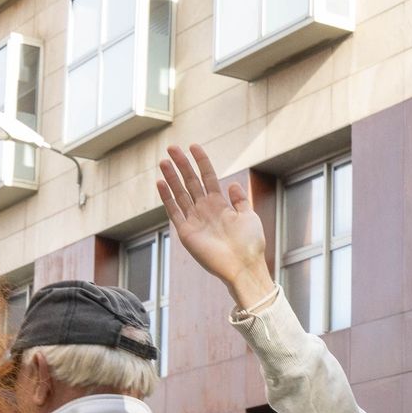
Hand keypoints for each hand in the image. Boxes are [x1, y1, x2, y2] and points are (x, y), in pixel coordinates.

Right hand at [156, 144, 272, 307]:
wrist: (244, 266)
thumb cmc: (251, 244)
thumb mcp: (249, 217)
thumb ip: (240, 200)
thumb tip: (233, 184)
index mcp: (220, 205)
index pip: (208, 177)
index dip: (201, 162)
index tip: (194, 146)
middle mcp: (205, 210)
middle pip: (191, 182)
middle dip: (182, 164)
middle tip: (172, 147)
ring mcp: (195, 220)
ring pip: (180, 194)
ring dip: (172, 178)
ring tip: (164, 161)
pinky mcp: (187, 232)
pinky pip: (174, 212)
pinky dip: (167, 198)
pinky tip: (160, 183)